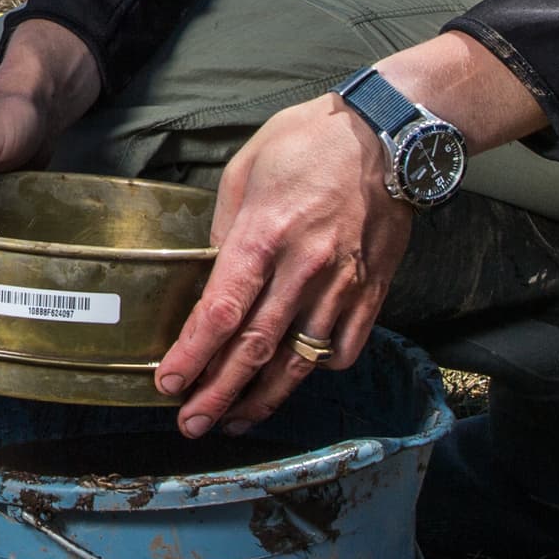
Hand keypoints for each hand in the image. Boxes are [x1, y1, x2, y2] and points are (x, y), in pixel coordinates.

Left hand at [156, 94, 410, 438]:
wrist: (389, 134)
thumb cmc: (311, 141)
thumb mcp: (246, 167)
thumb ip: (225, 226)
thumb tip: (213, 270)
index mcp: (265, 234)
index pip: (221, 311)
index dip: (192, 354)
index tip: (169, 381)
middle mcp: (304, 268)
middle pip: (254, 348)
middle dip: (217, 393)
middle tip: (191, 423)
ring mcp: (342, 285)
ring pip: (298, 361)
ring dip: (262, 397)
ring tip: (234, 421)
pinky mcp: (372, 291)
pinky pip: (343, 348)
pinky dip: (317, 370)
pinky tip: (294, 376)